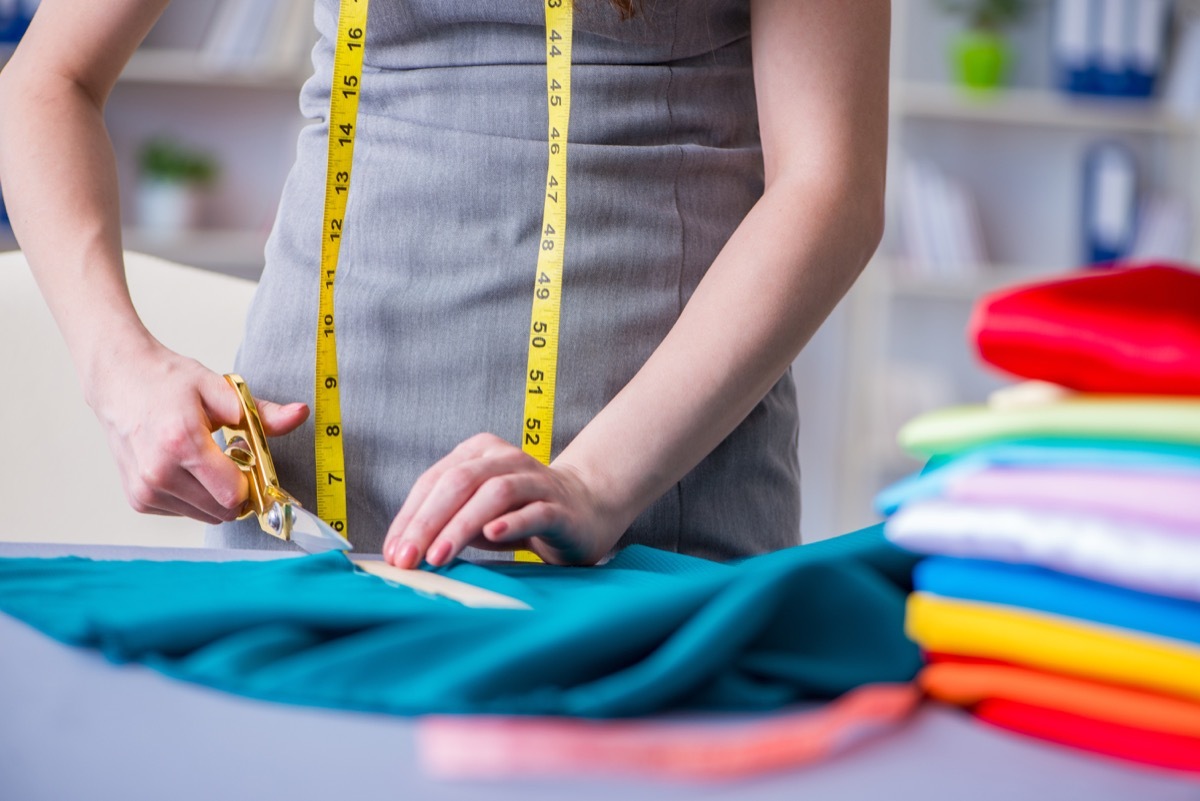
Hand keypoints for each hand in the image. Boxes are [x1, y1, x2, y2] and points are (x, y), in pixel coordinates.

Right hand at [85, 335, 308, 524]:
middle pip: (222, 510)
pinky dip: (194, 496)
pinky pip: (185, 512)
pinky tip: (184, 468)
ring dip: (214, 494)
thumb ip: (262, 412)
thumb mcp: (221, 390)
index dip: (251, 483)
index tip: (251, 464)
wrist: (119, 380)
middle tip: (229, 458)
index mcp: (182, 443)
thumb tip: (299, 414)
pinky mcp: (139, 500)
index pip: (233, 494)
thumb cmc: (168, 383)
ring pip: (206, 515)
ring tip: (205, 460)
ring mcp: (146, 489)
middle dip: (237, 489)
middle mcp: (159, 472)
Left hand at [382, 433, 623, 568]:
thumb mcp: (474, 514)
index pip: (434, 480)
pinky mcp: (560, 506)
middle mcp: (506, 459)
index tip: (394, 552)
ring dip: (461, 526)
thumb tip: (401, 552)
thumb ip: (443, 523)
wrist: (582, 511)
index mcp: (478, 453)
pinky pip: (534, 511)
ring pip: (494, 494)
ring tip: (439, 556)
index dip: (410, 516)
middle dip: (427, 522)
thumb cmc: (517, 514)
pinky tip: (492, 536)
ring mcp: (536, 480)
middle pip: (459, 483)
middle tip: (408, 559)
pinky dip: (511, 523)